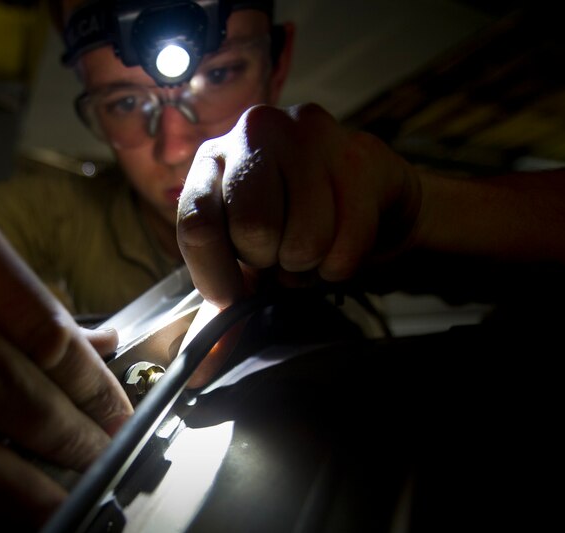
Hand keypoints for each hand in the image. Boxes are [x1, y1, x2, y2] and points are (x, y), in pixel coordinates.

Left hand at [176, 102, 421, 308]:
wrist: (368, 199)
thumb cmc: (292, 226)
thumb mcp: (245, 267)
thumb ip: (219, 314)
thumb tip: (199, 370)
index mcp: (212, 160)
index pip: (196, 223)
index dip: (215, 273)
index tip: (232, 294)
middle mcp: (254, 130)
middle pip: (253, 228)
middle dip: (270, 260)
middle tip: (280, 252)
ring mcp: (308, 133)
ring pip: (305, 238)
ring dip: (310, 262)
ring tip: (311, 243)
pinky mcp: (359, 152)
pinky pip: (348, 242)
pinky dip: (343, 262)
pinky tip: (341, 237)